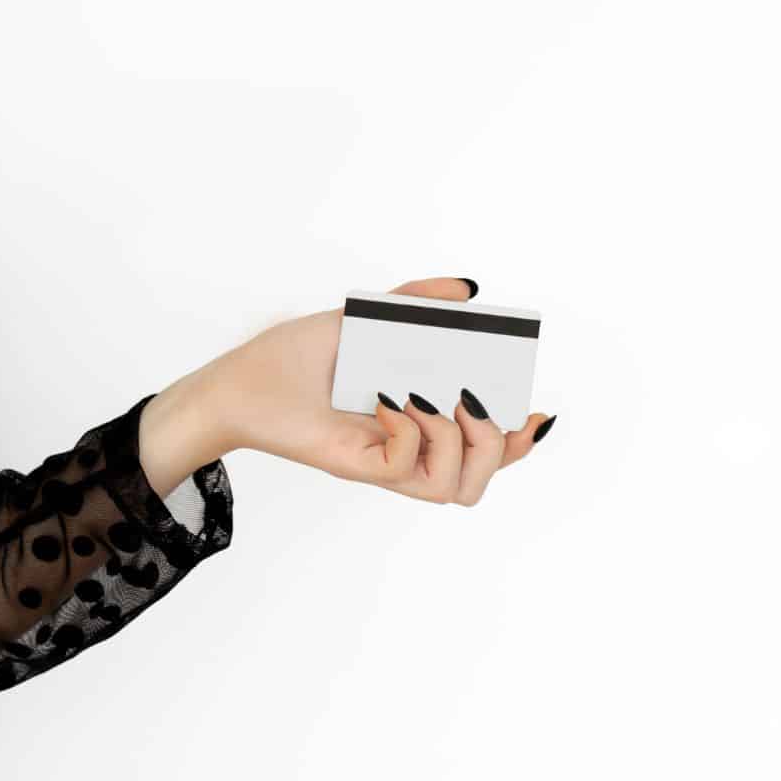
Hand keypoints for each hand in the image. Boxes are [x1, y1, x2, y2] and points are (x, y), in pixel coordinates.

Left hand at [206, 275, 555, 506]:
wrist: (244, 377)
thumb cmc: (299, 356)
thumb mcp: (367, 318)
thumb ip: (416, 303)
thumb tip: (468, 291)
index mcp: (419, 424)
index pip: (485, 453)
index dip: (520, 442)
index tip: (536, 411)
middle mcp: (407, 450)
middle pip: (479, 482)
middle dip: (500, 445)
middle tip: (475, 399)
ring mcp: (384, 461)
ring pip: (454, 488)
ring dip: (456, 439)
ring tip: (429, 398)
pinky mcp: (357, 464)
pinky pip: (407, 469)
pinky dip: (410, 431)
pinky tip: (386, 399)